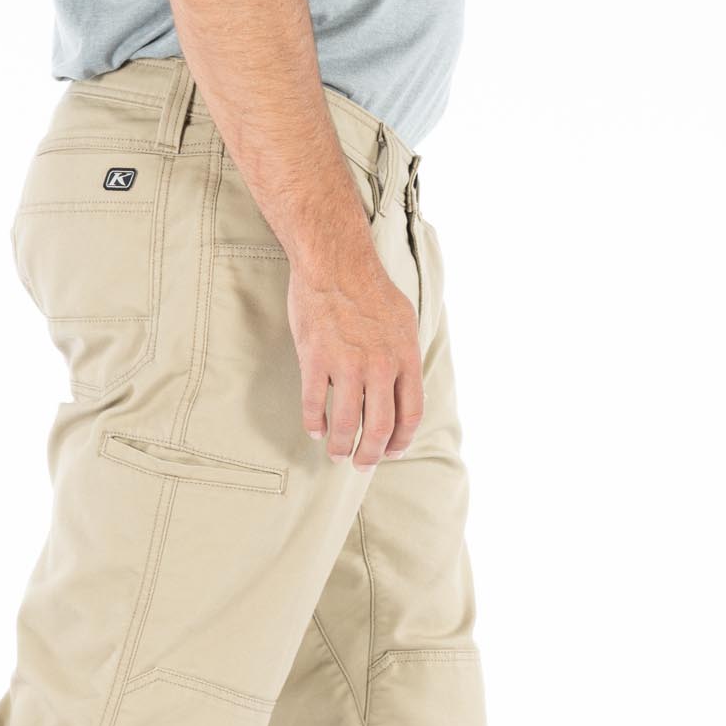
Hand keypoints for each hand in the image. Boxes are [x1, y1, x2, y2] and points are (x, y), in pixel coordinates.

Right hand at [288, 250, 423, 468]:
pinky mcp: (316, 360)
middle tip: (362, 465)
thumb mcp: (404, 321)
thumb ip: (404, 357)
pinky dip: (315, 424)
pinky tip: (315, 430)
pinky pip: (315, 405)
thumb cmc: (369, 288)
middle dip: (370, 455)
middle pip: (379, 428)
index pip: (410, 415)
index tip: (392, 452)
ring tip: (336, 454)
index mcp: (405, 358)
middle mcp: (381, 366)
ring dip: (341, 447)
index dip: (401, 441)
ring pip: (347, 424)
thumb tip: (404, 387)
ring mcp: (347, 365)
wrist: (335, 261)